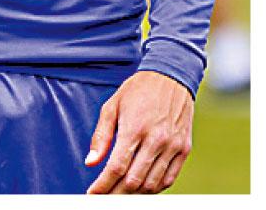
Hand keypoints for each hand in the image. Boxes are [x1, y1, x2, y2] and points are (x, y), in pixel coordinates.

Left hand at [85, 71, 193, 193]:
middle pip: (134, 180)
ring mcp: (172, 146)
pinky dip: (155, 188)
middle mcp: (156, 139)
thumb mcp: (111, 106)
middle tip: (104, 198)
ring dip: (135, 194)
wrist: (170, 78)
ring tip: (120, 195)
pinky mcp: (184, 149)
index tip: (93, 194)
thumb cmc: (137, 91)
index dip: (103, 185)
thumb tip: (91, 162)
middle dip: (116, 194)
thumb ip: (101, 136)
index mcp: (134, 128)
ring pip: (153, 183)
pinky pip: (170, 178)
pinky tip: (142, 189)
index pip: (117, 167)